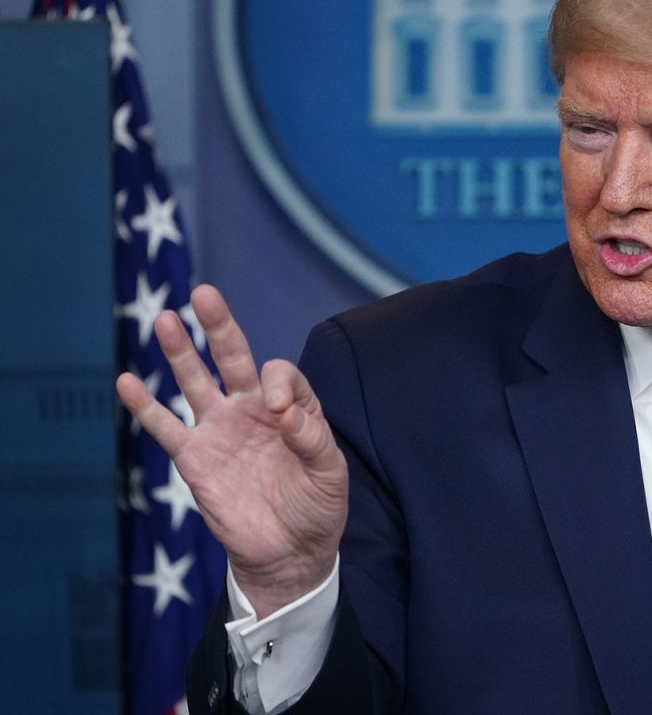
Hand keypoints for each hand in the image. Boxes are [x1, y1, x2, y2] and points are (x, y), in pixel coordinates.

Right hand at [117, 284, 347, 616]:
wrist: (289, 552)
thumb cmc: (316, 508)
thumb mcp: (329, 475)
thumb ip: (312, 439)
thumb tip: (283, 411)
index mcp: (292, 407)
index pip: (278, 374)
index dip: (277, 384)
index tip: (279, 412)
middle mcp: (252, 410)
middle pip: (233, 357)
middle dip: (218, 326)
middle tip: (204, 294)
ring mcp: (220, 430)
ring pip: (195, 381)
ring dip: (179, 351)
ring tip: (165, 319)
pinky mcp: (194, 458)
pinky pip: (165, 426)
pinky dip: (145, 404)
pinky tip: (126, 381)